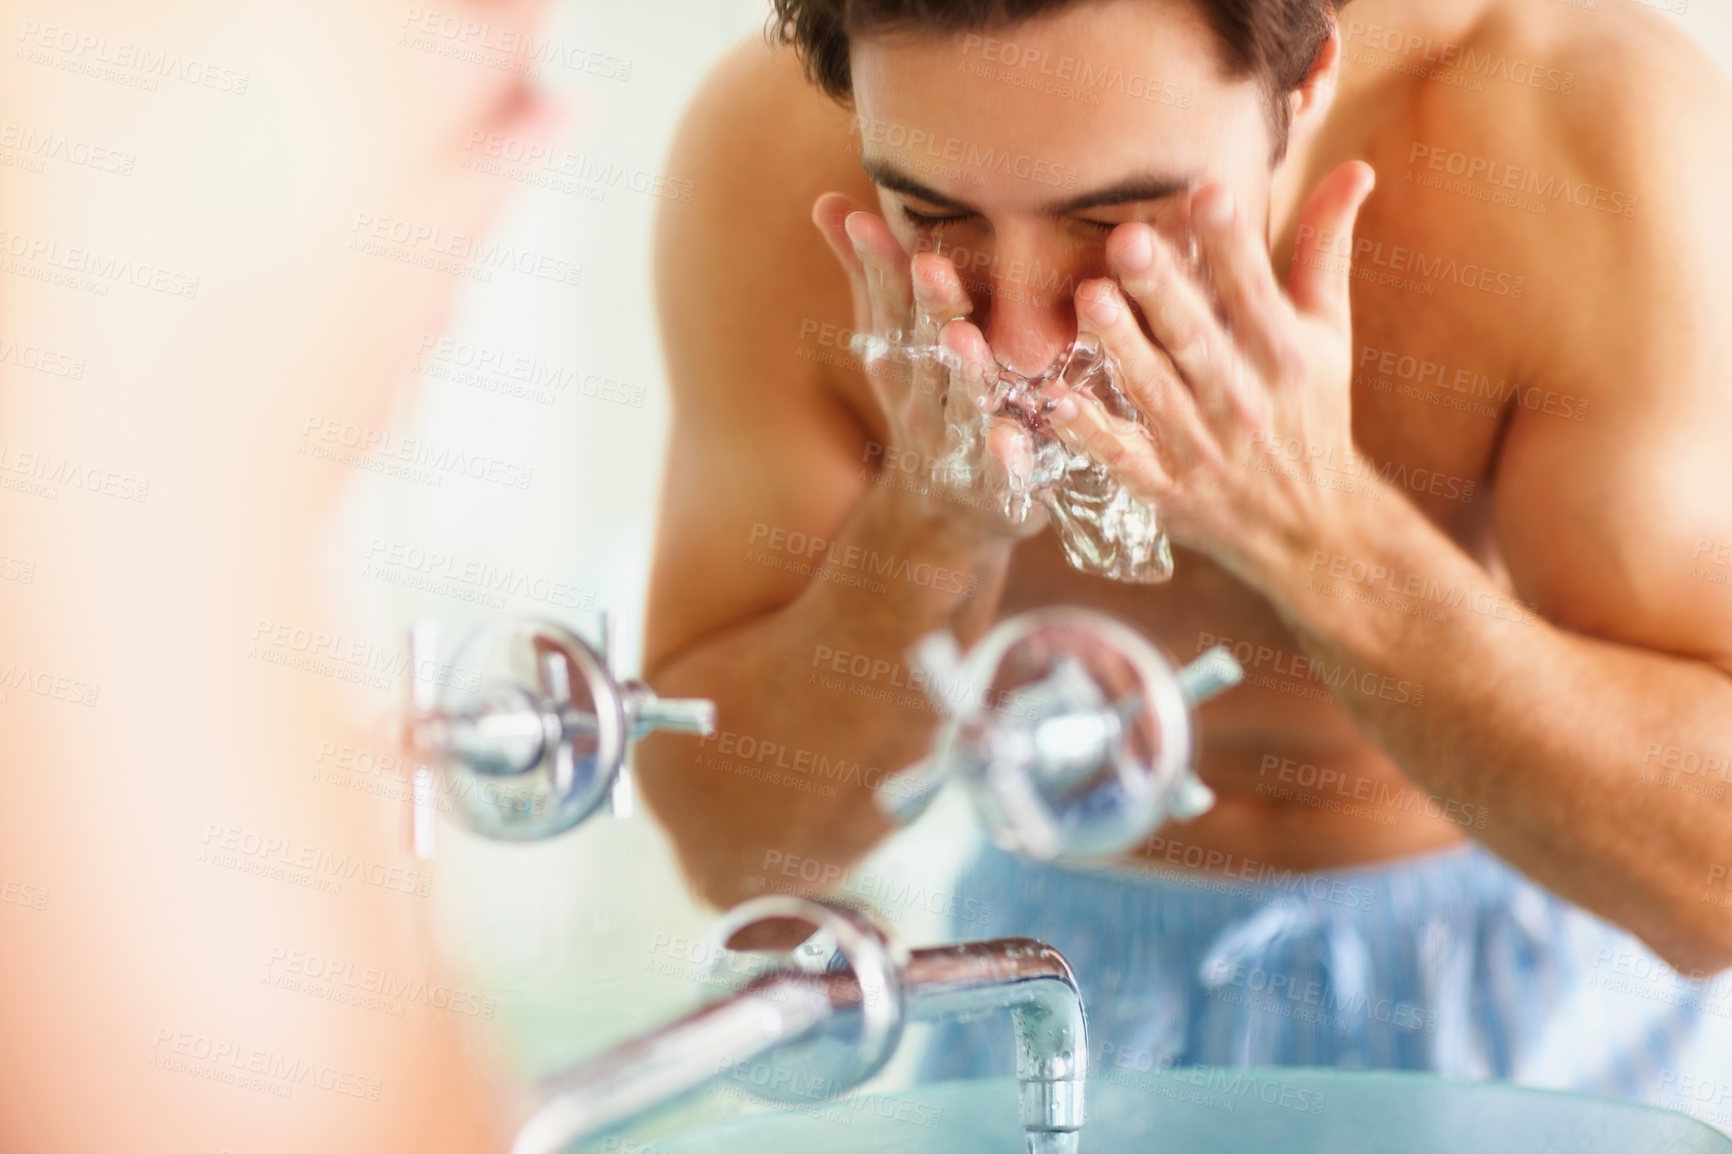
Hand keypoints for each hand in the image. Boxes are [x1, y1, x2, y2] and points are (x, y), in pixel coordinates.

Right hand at [812, 193, 1048, 541]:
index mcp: (899, 361)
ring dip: (959, 373)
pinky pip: (998, 473)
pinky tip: (1009, 436)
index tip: (867, 219)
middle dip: (927, 308)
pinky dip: (1003, 458)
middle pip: (922, 350)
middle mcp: (917, 402)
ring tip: (962, 337)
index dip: (876, 267)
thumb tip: (828, 202)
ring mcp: (953, 447)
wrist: (946, 518)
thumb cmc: (927, 406)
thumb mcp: (892, 345)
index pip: (885, 307)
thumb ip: (869, 277)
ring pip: (956, 406)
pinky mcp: (995, 489)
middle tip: (932, 264)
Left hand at [1051, 162, 1378, 582]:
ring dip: (1123, 348)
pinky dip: (1093, 434)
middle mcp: (1244, 398)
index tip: (1206, 192)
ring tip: (1089, 300)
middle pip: (1198, 338)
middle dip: (1164, 291)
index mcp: (1284, 353)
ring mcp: (1203, 446)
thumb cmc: (1314, 412)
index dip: (1232, 243)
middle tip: (1128, 241)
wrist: (1315, 528)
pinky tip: (1059, 401)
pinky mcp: (1168, 488)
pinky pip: (1125, 458)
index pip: (1255, 289)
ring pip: (1156, 391)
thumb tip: (1355, 167)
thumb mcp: (1329, 333)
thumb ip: (1326, 250)